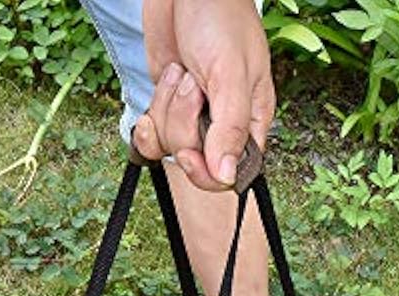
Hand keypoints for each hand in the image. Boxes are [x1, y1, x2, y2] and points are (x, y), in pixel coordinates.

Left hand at [137, 0, 274, 189]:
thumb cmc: (220, 17)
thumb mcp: (230, 74)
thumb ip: (231, 128)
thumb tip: (227, 176)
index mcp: (249, 121)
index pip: (230, 173)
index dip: (207, 172)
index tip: (192, 153)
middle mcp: (221, 124)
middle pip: (195, 161)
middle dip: (182, 125)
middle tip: (192, 87)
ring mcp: (192, 116)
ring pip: (169, 146)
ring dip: (166, 108)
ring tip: (181, 72)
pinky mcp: (167, 106)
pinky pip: (152, 135)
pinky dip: (149, 114)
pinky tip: (162, 84)